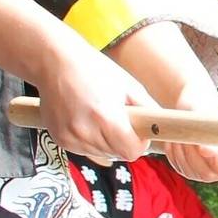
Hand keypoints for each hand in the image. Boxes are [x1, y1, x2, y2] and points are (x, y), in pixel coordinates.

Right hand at [31, 39, 153, 163]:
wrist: (55, 62)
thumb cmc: (94, 70)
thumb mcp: (130, 87)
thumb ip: (149, 111)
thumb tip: (163, 129)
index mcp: (105, 117)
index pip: (131, 152)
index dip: (139, 143)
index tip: (138, 131)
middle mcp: (85, 132)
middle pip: (117, 155)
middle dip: (123, 141)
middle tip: (119, 119)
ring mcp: (69, 138)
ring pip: (101, 155)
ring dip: (107, 142)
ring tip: (101, 117)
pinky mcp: (59, 140)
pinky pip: (85, 150)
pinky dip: (90, 140)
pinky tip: (86, 120)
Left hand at [160, 83, 217, 185]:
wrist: (194, 105)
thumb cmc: (209, 107)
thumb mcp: (211, 117)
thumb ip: (212, 134)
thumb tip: (208, 153)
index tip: (208, 149)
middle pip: (210, 174)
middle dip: (195, 155)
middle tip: (189, 134)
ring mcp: (208, 172)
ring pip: (192, 172)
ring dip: (183, 152)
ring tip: (183, 132)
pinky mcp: (191, 170)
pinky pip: (181, 167)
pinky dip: (174, 152)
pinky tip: (177, 138)